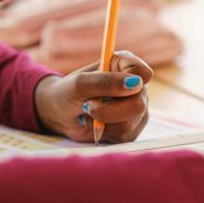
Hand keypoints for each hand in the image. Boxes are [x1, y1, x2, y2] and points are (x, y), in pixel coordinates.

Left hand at [34, 51, 153, 142]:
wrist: (59, 114)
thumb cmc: (68, 92)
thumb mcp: (79, 83)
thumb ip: (105, 81)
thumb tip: (134, 83)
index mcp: (125, 66)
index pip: (143, 73)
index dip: (133, 82)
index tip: (114, 89)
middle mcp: (135, 87)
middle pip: (139, 103)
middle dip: (109, 110)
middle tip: (88, 106)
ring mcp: (136, 109)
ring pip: (131, 122)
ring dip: (103, 121)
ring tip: (89, 113)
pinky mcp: (132, 129)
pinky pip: (125, 136)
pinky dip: (105, 133)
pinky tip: (96, 124)